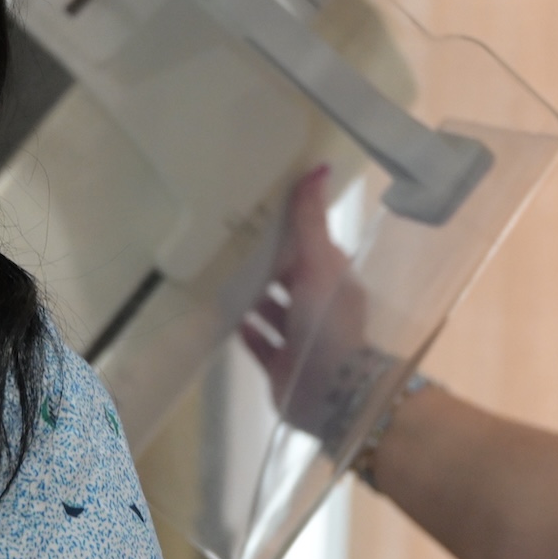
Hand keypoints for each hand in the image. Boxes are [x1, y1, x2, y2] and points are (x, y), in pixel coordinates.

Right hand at [239, 164, 378, 436]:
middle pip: (291, 278)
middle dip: (269, 264)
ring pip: (274, 311)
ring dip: (255, 297)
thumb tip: (319, 167)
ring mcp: (299, 338)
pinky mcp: (282, 365)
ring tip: (223, 276)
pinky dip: (248, 331)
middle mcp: (319, 307)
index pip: (312, 248)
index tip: (263, 213)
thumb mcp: (319, 263)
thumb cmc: (327, 321)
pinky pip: (262, 343)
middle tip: (232, 242)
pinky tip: (230, 317)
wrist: (330, 392)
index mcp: (334, 279)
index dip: (292, 232)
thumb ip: (311, 221)